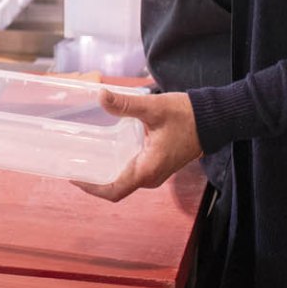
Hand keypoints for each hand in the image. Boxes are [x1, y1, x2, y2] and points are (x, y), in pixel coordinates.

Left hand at [74, 90, 201, 202]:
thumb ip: (125, 104)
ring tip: (83, 158)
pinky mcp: (157, 165)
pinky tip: (104, 151)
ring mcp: (155, 173)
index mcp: (147, 170)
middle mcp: (150, 177)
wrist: (213, 119)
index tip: (73, 177)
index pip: (114, 191)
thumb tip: (101, 96)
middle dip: (93, 180)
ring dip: (104, 173)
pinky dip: (116, 167)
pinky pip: (131, 173)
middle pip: (115, 188)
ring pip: (123, 181)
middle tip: (73, 163)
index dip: (91, 188)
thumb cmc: (187, 116)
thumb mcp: (153, 108)